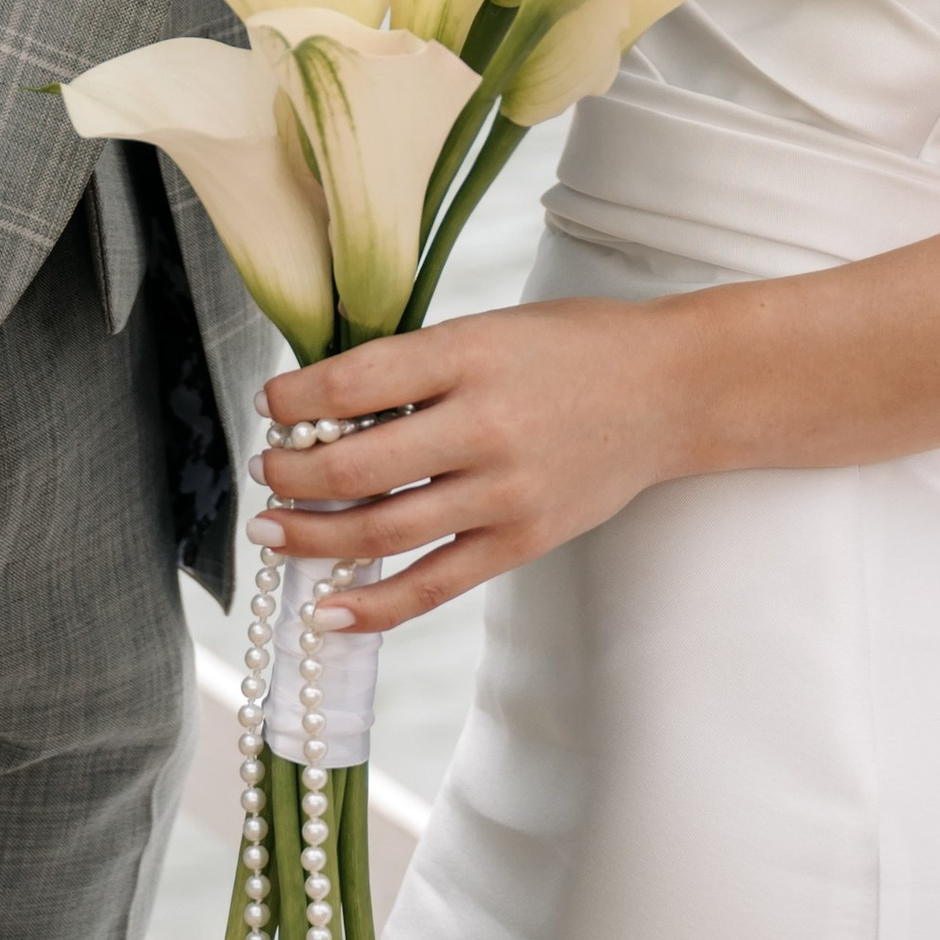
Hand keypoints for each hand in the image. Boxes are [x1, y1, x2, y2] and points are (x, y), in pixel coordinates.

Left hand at [248, 294, 697, 633]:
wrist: (671, 390)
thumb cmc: (573, 347)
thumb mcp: (490, 327)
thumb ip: (417, 365)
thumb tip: (323, 406)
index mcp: (470, 354)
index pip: (353, 382)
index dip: (293, 398)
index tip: (271, 404)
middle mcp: (485, 423)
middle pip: (355, 466)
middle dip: (291, 473)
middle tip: (268, 470)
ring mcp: (505, 491)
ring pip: (381, 531)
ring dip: (312, 535)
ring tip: (275, 529)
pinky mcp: (523, 540)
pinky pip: (433, 584)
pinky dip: (373, 605)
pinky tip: (326, 612)